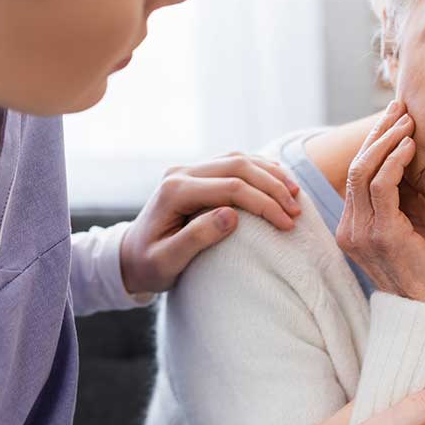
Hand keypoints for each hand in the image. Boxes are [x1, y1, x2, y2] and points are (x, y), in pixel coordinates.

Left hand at [120, 153, 301, 293]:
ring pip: (238, 158)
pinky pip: (233, 162)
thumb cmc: (148, 266)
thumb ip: (196, 238)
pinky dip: (260, 169)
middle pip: (238, 166)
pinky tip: (279, 181)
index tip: (286, 224)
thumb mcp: (166, 262)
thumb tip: (231, 215)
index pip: (231, 187)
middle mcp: (182, 173)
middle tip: (296, 210)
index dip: (264, 203)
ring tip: (295, 194)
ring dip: (270, 174)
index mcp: (175, 191)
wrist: (129, 257)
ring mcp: (190, 170)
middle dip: (273, 187)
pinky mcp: (198, 174)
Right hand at [336, 101, 424, 307]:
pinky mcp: (382, 234)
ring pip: (364, 171)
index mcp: (351, 227)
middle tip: (398, 107)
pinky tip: (410, 145)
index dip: (373, 143)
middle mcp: (349, 229)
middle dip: (377, 132)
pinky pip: (382, 186)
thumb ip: (402, 196)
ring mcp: (361, 232)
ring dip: (387, 140)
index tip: (393, 118)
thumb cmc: (424, 267)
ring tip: (407, 120)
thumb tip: (409, 157)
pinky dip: (395, 160)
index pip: (356, 175)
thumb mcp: (409, 223)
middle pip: (356, 167)